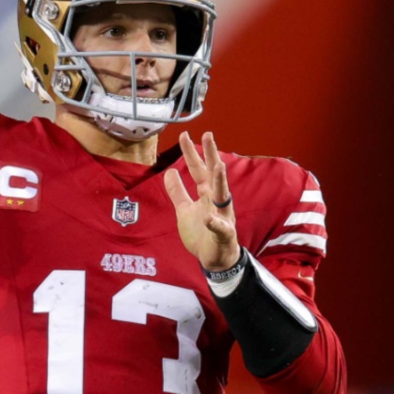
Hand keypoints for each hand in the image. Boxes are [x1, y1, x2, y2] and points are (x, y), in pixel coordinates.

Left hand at [164, 131, 240, 271]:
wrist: (214, 258)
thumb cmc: (202, 232)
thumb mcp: (184, 209)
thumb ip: (177, 192)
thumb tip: (170, 171)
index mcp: (206, 193)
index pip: (198, 169)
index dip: (191, 153)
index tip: (184, 135)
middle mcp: (216, 200)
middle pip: (213, 174)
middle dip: (211, 155)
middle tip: (208, 135)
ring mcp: (222, 215)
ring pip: (223, 195)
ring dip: (220, 181)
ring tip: (218, 166)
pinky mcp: (224, 234)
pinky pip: (219, 227)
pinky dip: (214, 223)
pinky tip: (208, 218)